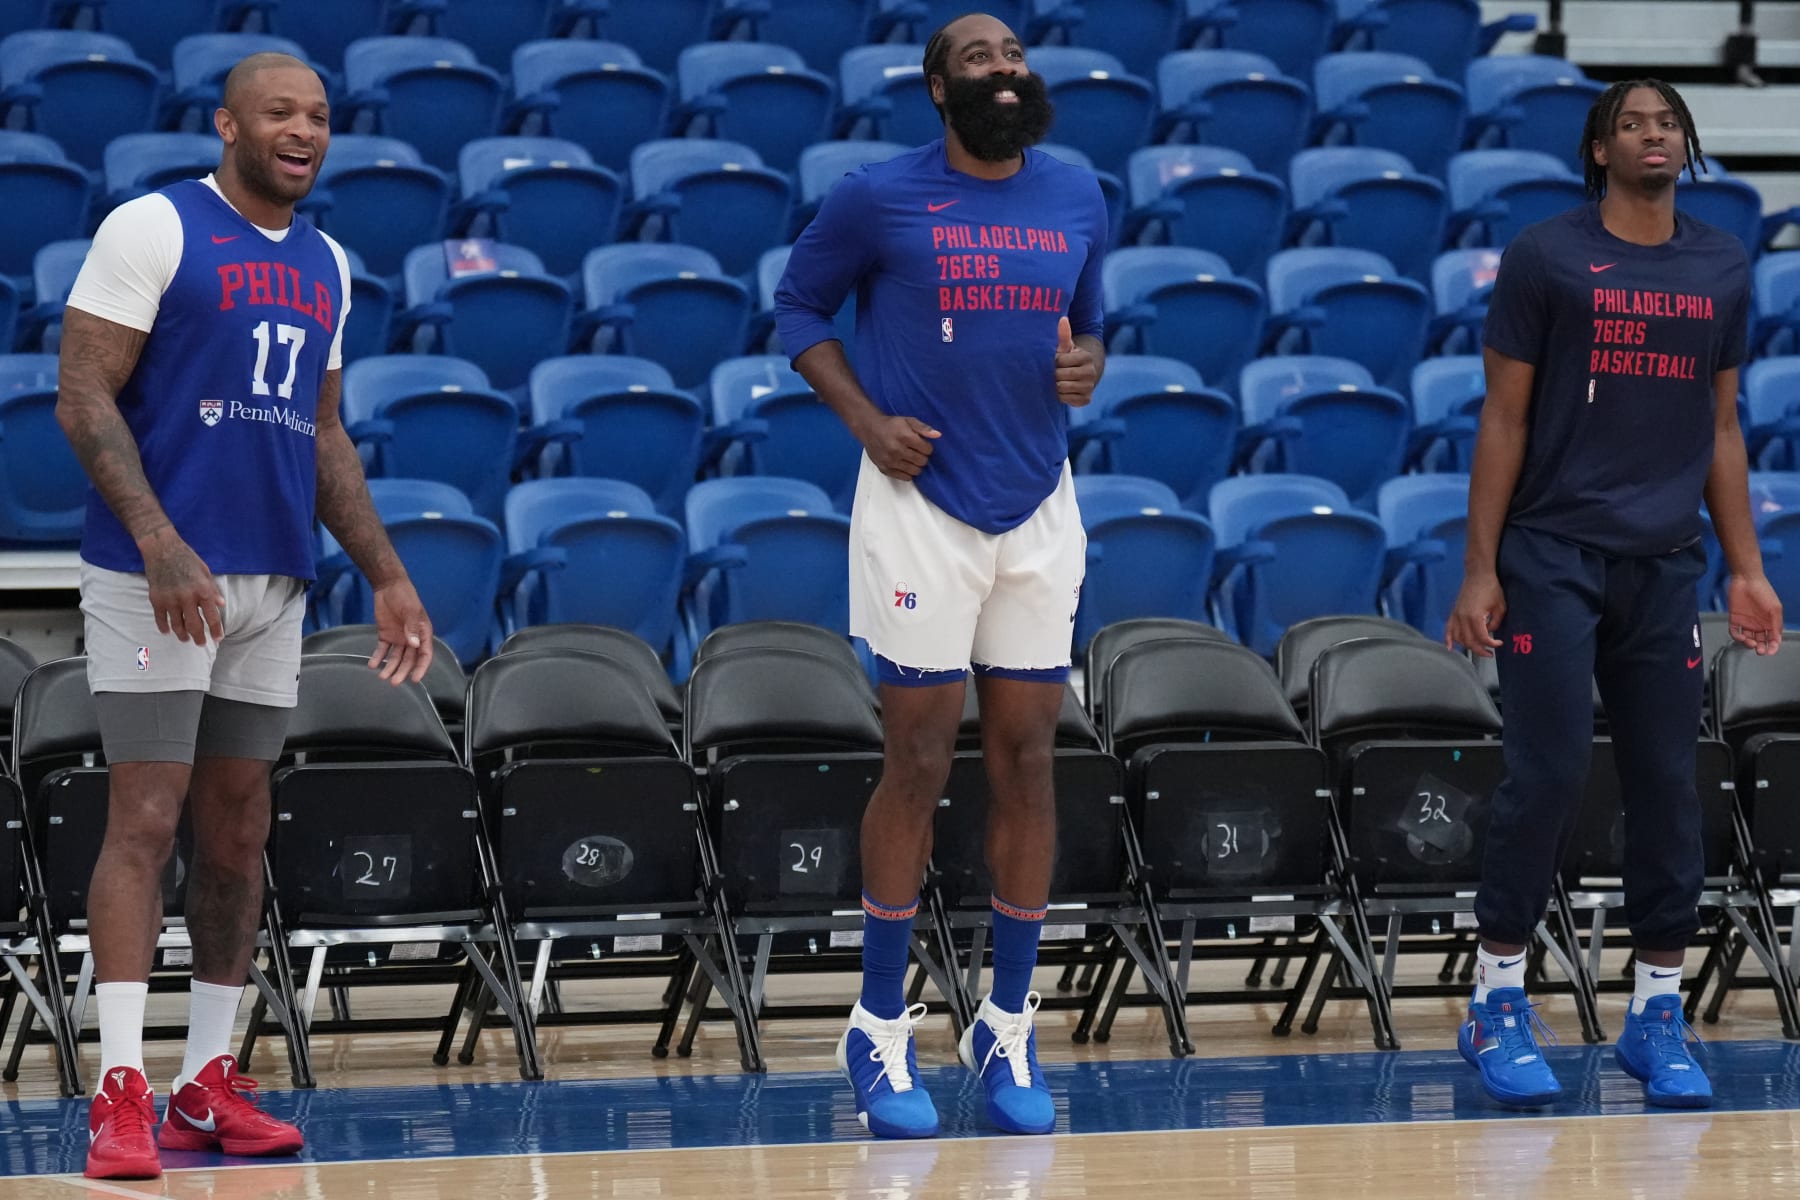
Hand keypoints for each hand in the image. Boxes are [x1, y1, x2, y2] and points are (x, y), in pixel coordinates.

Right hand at [141, 530, 224, 644]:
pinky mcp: (156, 599)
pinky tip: (168, 632)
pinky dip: (164, 627)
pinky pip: (160, 619)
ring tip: (186, 639)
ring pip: (177, 625)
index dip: (216, 630)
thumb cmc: (187, 558)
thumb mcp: (206, 572)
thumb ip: (213, 590)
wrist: (162, 549)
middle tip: (202, 644)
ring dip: (182, 635)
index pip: (212, 617)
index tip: (218, 639)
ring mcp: (170, 600)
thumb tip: (221, 605)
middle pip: (195, 626)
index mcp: (203, 591)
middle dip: (199, 638)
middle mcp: (187, 598)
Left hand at [368, 578, 432, 683]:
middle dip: (402, 671)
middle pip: (409, 659)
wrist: (388, 586)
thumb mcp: (410, 610)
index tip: (415, 678)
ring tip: (382, 676)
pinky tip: (372, 665)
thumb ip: (412, 627)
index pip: (425, 654)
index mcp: (423, 633)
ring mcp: (399, 638)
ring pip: (396, 658)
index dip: (421, 667)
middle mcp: (412, 639)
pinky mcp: (386, 635)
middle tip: (394, 681)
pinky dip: (378, 658)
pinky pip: (383, 650)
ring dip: (390, 667)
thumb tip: (413, 644)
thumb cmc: (405, 596)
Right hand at [859, 413, 940, 479]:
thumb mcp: (909, 421)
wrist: (870, 429)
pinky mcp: (885, 469)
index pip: (927, 450)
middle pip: (922, 461)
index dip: (927, 447)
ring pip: (915, 471)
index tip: (922, 444)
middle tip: (916, 451)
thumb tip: (938, 435)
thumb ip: (924, 428)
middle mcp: (897, 450)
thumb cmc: (892, 425)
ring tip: (911, 458)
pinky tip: (904, 464)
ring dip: (916, 466)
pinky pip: (904, 478)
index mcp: (904, 437)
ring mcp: (890, 461)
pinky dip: (908, 473)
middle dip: (922, 457)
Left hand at [1055, 316, 1096, 407]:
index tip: (1055, 361)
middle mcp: (1091, 372)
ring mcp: (1089, 387)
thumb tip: (1062, 319)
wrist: (1081, 376)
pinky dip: (1060, 396)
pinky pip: (1065, 399)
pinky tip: (1062, 390)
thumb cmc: (1068, 358)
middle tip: (1055, 372)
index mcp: (1086, 357)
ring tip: (1058, 380)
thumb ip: (1063, 335)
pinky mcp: (1086, 400)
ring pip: (1061, 388)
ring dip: (1055, 385)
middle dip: (1053, 374)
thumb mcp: (1066, 347)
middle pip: (1060, 376)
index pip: (1059, 361)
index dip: (1053, 362)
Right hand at [1445, 570, 1505, 656]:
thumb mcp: (1500, 607)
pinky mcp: (1453, 612)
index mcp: (1475, 617)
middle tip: (1489, 653)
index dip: (1492, 644)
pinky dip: (1448, 639)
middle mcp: (1463, 618)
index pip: (1482, 638)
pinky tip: (1450, 647)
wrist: (1478, 574)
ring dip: (1467, 646)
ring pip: (1458, 638)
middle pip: (1469, 641)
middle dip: (1480, 650)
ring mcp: (1456, 615)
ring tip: (1476, 649)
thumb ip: (1495, 623)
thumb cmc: (1491, 588)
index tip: (1499, 644)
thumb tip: (1489, 631)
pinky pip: (1448, 629)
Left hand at [1724, 573, 1782, 655]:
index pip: (1772, 639)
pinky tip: (1741, 637)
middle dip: (1760, 648)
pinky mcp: (1735, 619)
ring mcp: (1746, 622)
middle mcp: (1758, 624)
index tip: (1771, 651)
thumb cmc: (1763, 591)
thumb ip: (1776, 624)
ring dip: (1749, 643)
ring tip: (1750, 642)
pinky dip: (1737, 637)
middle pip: (1760, 641)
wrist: (1746, 579)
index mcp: (1770, 622)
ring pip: (1747, 638)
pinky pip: (1734, 632)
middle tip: (1760, 650)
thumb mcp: (1775, 609)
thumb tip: (1777, 638)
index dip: (1773, 647)